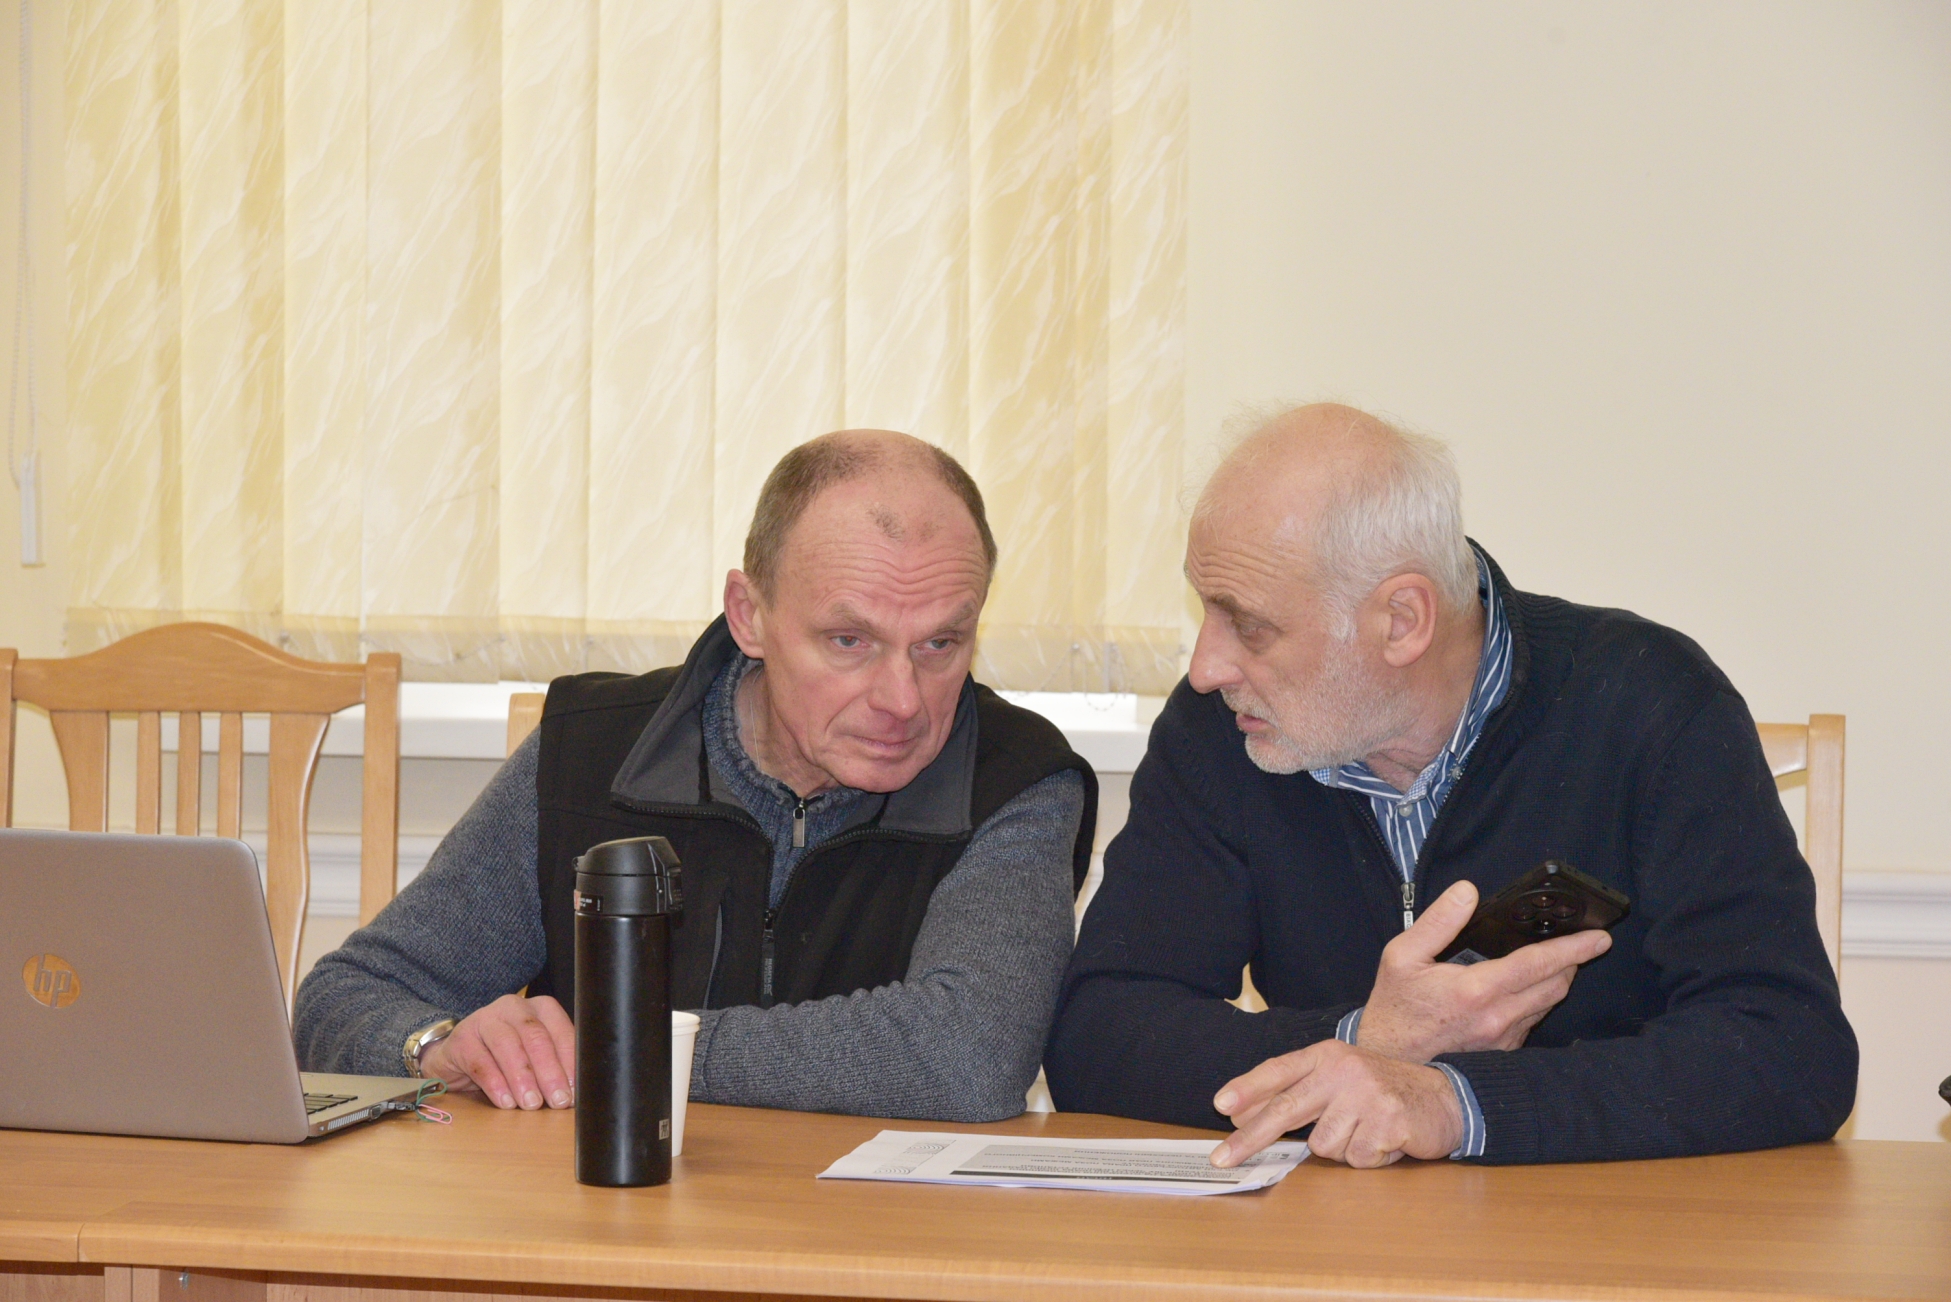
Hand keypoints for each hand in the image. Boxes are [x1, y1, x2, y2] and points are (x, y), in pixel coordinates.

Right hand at [417, 993, 576, 1110]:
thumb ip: (556, 1068)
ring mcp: (486, 1019)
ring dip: (523, 1078)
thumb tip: (575, 1095)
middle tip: (558, 1100)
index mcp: (541, 1009)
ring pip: (508, 1046)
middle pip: (536, 1037)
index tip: (575, 1092)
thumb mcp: (535, 1058)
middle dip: (550, 1072)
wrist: (460, 1057)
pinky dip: (496, 1085)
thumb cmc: (507, 1058)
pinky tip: (506, 1102)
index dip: (570, 1063)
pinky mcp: (462, 1038)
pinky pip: (481, 1062)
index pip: (561, 1032)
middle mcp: (515, 1007)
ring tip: (532, 1104)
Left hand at [1210, 1040, 1462, 1168]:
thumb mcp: (1338, 1080)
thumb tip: (1241, 1114)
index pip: (1279, 1071)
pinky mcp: (1388, 1121)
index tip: (1220, 1105)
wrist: (1445, 1098)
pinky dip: (1368, 1158)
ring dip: (1342, 1149)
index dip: (1248, 1087)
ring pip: (1323, 1145)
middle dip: (1250, 1138)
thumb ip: (1296, 1092)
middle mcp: (1344, 1069)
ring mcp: (1366, 1094)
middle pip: (1286, 1109)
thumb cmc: (1381, 1092)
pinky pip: (1356, 1158)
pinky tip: (1384, 1142)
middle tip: (1223, 1159)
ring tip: (1364, 1133)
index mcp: (1327, 1055)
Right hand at [1356, 880, 1610, 1061]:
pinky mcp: (1502, 1050)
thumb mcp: (1403, 954)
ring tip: (1559, 960)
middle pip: (1556, 985)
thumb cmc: (1396, 1005)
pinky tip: (1530, 987)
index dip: (1574, 948)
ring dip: (1559, 980)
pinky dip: (1541, 1000)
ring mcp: (1503, 1038)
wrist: (1391, 1058)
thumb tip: (1468, 892)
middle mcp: (1498, 1017)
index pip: (1539, 963)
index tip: (1600, 937)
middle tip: (1580, 942)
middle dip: (1572, 961)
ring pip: (1549, 1004)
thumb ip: (1438, 921)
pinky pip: (1534, 1021)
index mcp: (1477, 989)